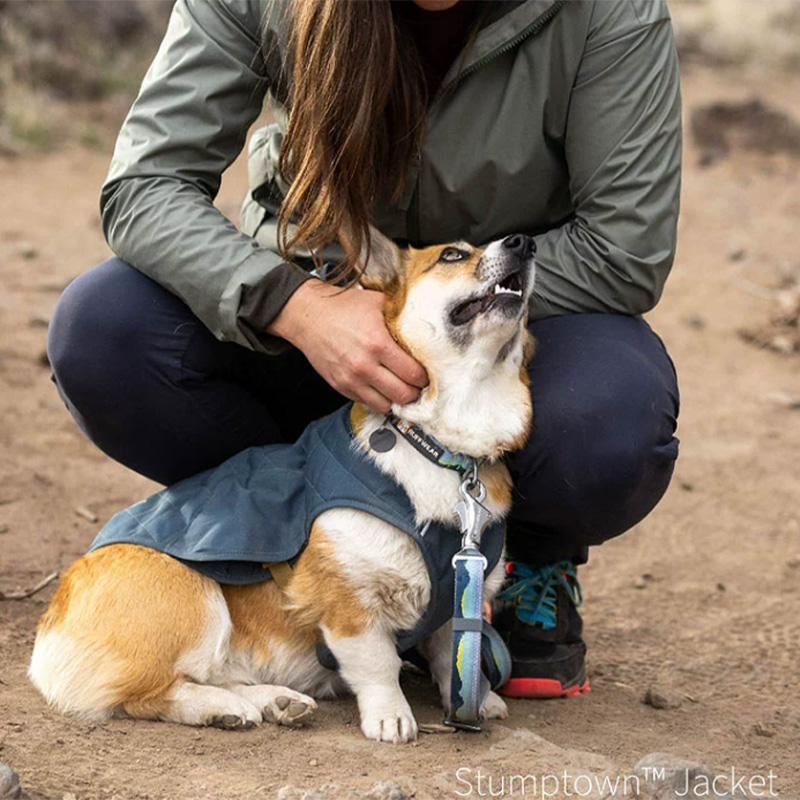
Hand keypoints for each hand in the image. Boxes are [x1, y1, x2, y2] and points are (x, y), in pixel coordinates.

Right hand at [267, 279, 427, 412]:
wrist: (308, 316)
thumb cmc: (343, 308)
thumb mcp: (377, 302)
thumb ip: (402, 314)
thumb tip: (426, 324)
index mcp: (378, 343)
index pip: (413, 374)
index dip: (425, 375)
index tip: (426, 372)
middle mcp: (364, 365)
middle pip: (403, 395)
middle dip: (415, 391)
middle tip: (417, 383)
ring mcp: (351, 379)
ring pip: (386, 405)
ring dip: (397, 399)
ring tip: (401, 387)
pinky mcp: (341, 387)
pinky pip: (368, 403)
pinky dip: (379, 399)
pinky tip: (382, 387)